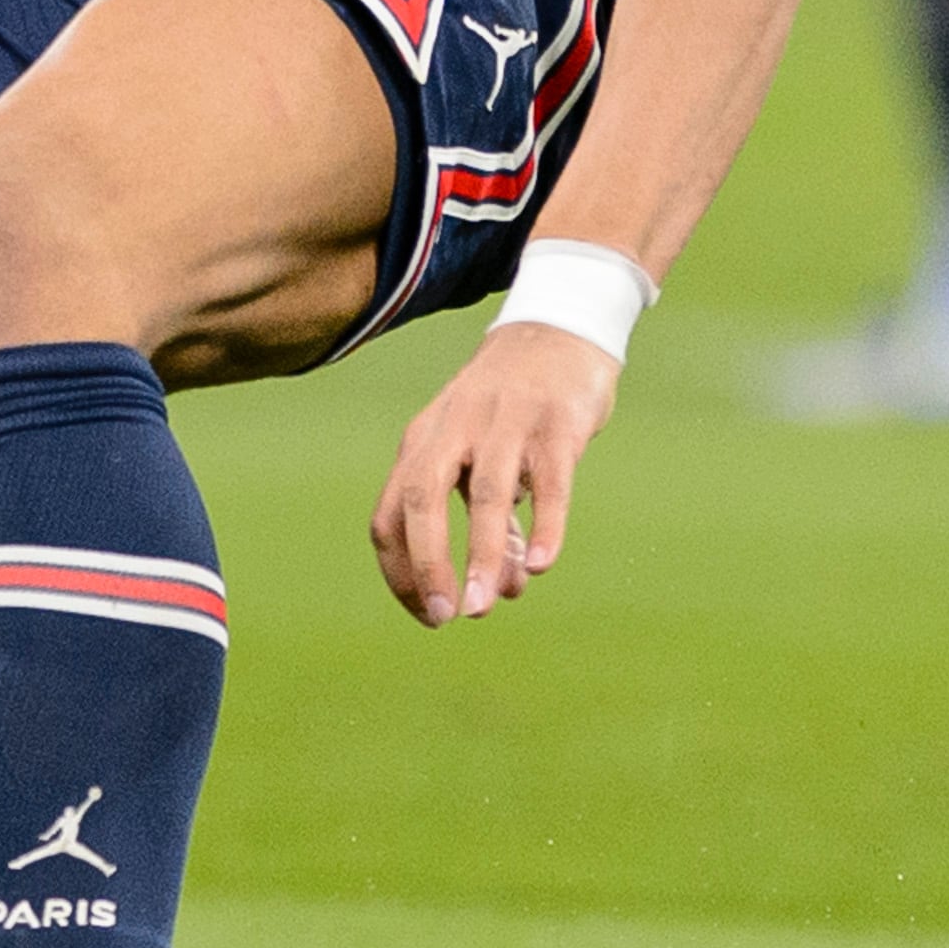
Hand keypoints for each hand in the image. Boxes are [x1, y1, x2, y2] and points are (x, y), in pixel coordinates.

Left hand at [368, 320, 618, 628]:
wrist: (558, 330)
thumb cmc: (510, 408)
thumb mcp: (481, 456)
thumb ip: (489, 521)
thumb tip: (504, 587)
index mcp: (422, 443)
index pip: (389, 516)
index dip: (401, 571)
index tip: (429, 615)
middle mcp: (453, 431)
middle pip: (420, 499)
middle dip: (426, 563)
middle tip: (444, 617)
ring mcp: (504, 424)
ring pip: (485, 495)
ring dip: (483, 555)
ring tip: (486, 606)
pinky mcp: (556, 424)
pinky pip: (548, 481)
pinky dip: (544, 524)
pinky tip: (543, 565)